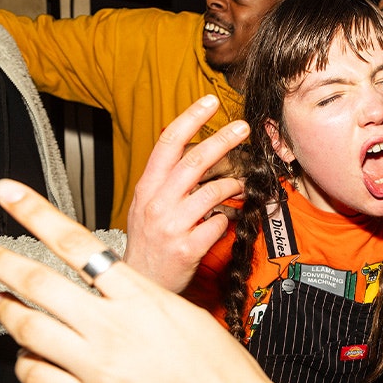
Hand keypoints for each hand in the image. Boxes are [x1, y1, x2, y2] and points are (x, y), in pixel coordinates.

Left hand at [0, 179, 290, 382]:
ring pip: (28, 329)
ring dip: (6, 311)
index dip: (36, 212)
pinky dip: (26, 362)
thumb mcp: (189, 317)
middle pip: (38, 283)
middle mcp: (114, 329)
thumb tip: (113, 291)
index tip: (8, 193)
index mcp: (144, 298)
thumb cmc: (225, 372)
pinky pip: (38, 378)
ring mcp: (98, 370)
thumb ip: (144, 301)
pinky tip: (30, 355)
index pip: (78, 244)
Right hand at [124, 96, 248, 292]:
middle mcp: (157, 203)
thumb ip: (166, 181)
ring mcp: (172, 226)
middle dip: (223, 141)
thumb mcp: (145, 205)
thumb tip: (193, 153)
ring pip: (212, 192)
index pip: (168, 143)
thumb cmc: (147, 241)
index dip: (190, 119)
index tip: (210, 102)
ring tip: (238, 185)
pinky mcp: (188, 248)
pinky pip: (218, 225)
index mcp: (147, 187)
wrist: (139, 281)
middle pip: (195, 161)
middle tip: (243, 128)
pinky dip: (225, 221)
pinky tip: (223, 221)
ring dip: (231, 185)